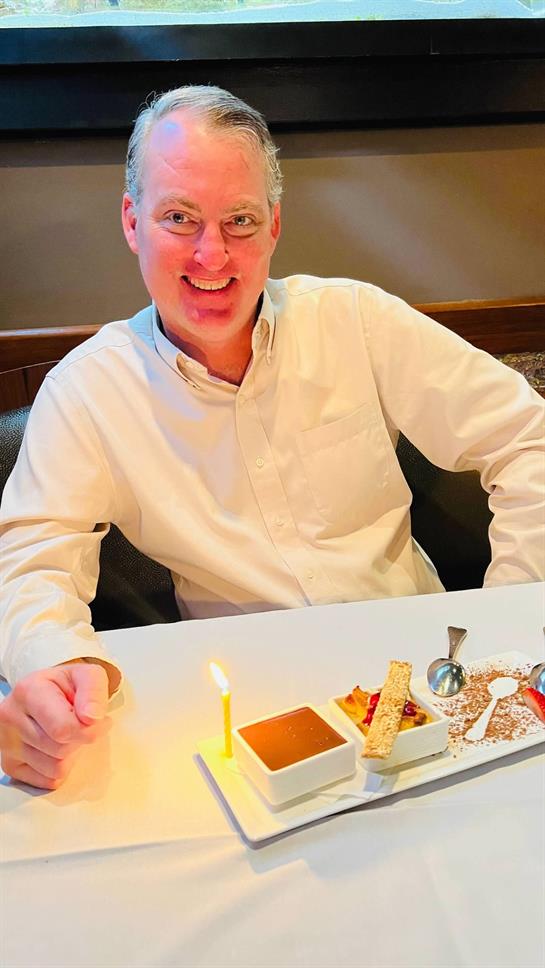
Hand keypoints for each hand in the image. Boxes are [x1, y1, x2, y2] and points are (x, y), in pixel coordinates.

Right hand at [0, 662, 110, 789]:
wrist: (47, 692)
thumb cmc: (66, 686)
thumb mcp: (87, 676)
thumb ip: (93, 691)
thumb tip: (92, 718)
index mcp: (28, 691)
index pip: (63, 729)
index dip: (89, 729)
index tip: (95, 718)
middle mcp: (10, 716)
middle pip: (60, 749)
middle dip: (80, 739)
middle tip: (80, 723)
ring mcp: (6, 743)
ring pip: (55, 768)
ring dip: (71, 754)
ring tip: (67, 733)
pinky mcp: (9, 765)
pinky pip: (48, 780)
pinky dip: (60, 768)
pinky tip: (57, 746)